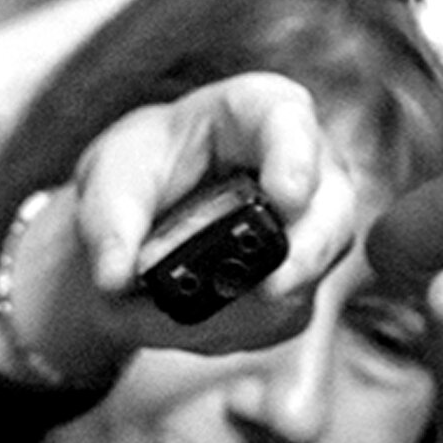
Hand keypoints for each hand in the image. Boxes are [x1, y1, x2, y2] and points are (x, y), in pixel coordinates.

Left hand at [0, 73, 359, 383]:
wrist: (152, 210)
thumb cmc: (146, 167)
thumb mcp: (112, 176)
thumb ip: (110, 221)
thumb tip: (116, 277)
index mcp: (257, 111)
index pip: (289, 120)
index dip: (296, 159)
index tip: (286, 197)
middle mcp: (306, 166)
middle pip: (331, 207)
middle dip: (305, 253)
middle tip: (271, 289)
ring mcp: (315, 226)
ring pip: (310, 273)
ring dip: (243, 307)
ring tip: (169, 315)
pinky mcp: (304, 282)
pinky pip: (284, 317)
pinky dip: (232, 330)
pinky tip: (189, 321)